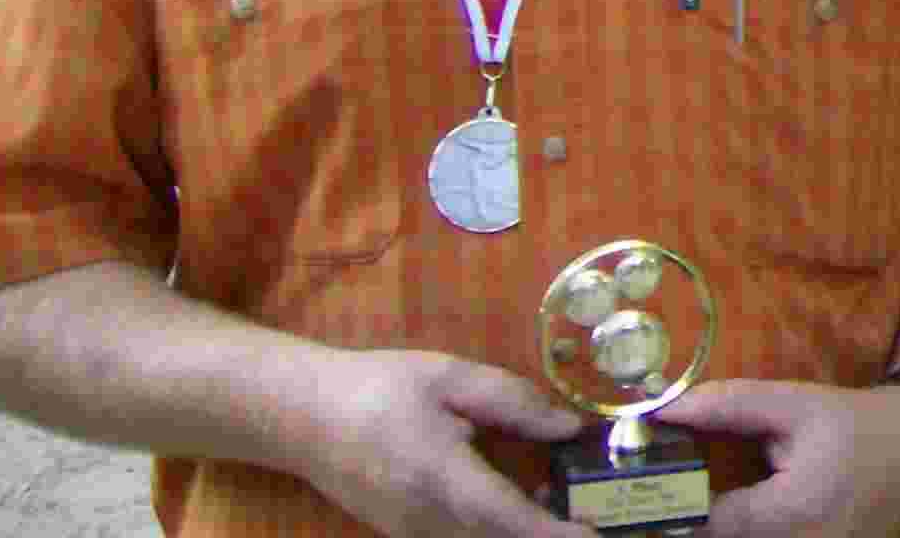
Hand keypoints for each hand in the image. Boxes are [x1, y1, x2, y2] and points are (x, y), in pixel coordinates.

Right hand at [289, 348, 580, 537]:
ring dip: (522, 528)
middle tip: (591, 504)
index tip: (594, 535)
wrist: (305, 418)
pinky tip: (519, 495)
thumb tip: (569, 426)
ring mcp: (413, 534)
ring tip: (561, 493)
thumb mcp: (450, 378)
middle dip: (548, 531)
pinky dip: (496, 526)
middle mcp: (426, 521)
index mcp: (440, 478)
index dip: (554, 534)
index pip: (508, 519)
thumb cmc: (380, 389)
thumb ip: (513, 402)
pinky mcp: (407, 535)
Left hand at [666, 378, 899, 536]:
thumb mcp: (794, 404)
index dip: (676, 500)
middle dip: (693, 520)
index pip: (704, 524)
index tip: (658, 475)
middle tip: (677, 489)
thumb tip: (666, 409)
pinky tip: (742, 513)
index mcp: (791, 514)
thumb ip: (729, 406)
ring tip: (702, 500)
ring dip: (719, 526)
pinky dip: (744, 531)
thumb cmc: (855, 423)